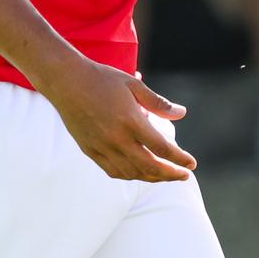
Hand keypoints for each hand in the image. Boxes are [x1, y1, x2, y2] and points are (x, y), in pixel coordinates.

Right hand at [40, 58, 197, 182]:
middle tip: (184, 176)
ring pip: (131, 173)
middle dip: (170, 174)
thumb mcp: (134, 85)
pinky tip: (138, 173)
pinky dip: (129, 175)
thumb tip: (182, 114)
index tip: (191, 164)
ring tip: (164, 175)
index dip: (179, 158)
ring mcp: (102, 147)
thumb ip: (159, 103)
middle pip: (149, 166)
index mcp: (131, 121)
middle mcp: (117, 139)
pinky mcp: (90, 150)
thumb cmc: (103, 79)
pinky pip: (112, 171)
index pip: (162, 148)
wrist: (67, 82)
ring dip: (151, 178)